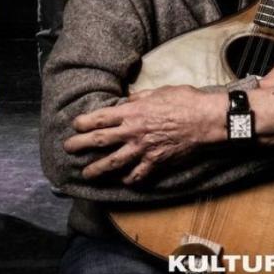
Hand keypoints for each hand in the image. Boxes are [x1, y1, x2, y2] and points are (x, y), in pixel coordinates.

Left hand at [63, 85, 223, 183]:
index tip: (75, 125)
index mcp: (132, 112)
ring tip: (86, 174)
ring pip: (114, 162)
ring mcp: (143, 149)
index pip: (99, 118)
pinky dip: (129, 179)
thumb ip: (138, 99)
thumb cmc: (183, 101)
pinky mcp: (156, 162)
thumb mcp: (157, 92)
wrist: (205, 120)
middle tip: (68, 148)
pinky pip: (138, 175)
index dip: (84, 122)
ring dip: (97, 169)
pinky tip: (123, 181)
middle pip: (100, 140)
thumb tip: (127, 101)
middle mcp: (133, 131)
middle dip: (80, 145)